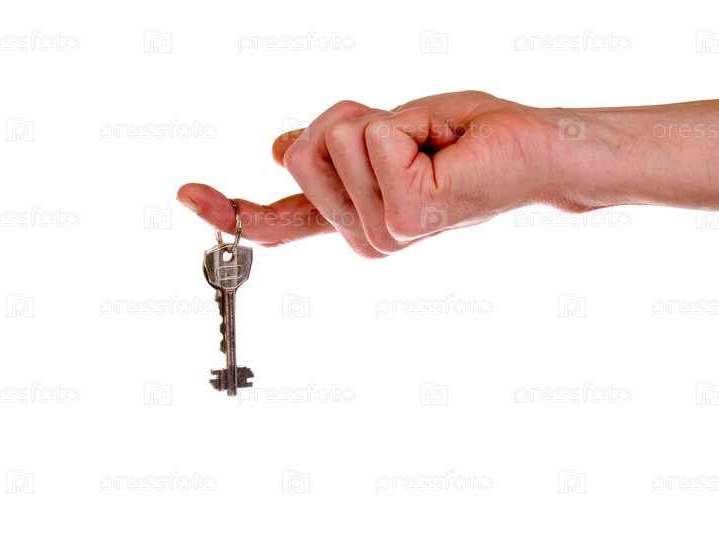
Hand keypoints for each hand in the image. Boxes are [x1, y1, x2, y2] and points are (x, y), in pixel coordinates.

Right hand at [177, 91, 554, 256]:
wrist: (531, 149)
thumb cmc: (464, 139)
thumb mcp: (380, 136)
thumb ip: (326, 155)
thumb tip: (275, 148)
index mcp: (353, 222)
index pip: (281, 219)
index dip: (232, 206)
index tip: (187, 192)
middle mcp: (362, 237)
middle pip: (300, 150)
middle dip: (350, 119)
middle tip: (408, 135)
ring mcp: (382, 233)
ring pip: (332, 138)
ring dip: (381, 119)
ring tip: (430, 144)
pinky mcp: (407, 215)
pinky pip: (372, 136)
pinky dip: (406, 122)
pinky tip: (442, 150)